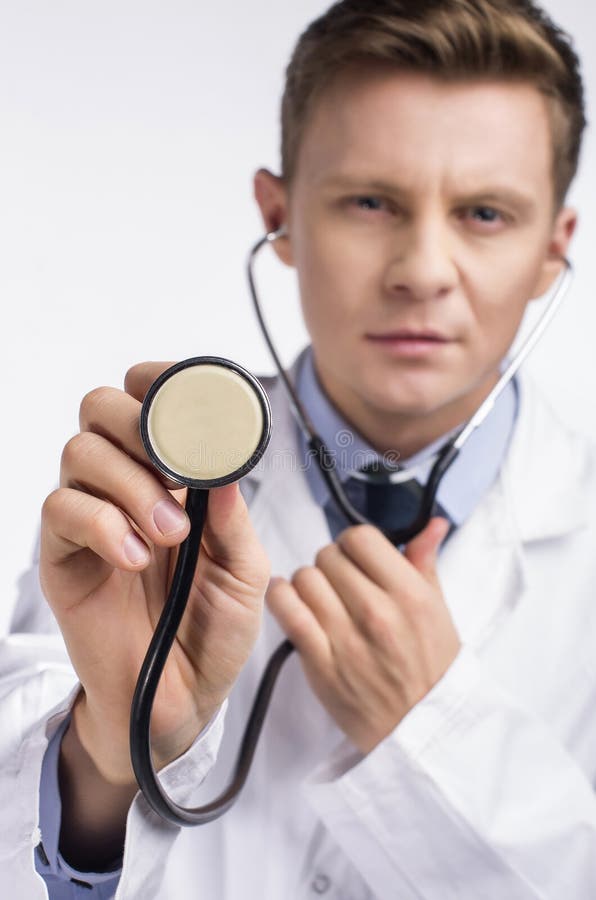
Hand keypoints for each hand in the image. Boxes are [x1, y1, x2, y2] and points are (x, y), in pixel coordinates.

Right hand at [40, 362, 269, 782]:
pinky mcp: (62, 556)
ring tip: (169, 535)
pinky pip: (60, 510)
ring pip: (80, 451)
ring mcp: (91, 518)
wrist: (179, 700)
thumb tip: (224, 466)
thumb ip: (234, 519)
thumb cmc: (211, 632)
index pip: (148, 403)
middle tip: (174, 465)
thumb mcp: (245, 573)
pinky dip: (102, 523)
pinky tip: (134, 556)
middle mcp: (126, 486)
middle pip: (102, 408)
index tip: (188, 398)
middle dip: (139, 423)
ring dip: (131, 484)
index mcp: (172, 480)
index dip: (160, 383)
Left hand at [267, 519, 458, 753]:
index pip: (361, 538)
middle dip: (331, 563)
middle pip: (328, 555)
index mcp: (410, 594)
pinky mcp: (320, 663)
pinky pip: (286, 611)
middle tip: (340, 582)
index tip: (357, 558)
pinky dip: (281, 598)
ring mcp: (346, 639)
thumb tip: (432, 524)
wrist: (420, 728)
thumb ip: (425, 561)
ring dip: (308, 583)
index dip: (354, 544)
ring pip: (303, 578)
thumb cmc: (431, 667)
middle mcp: (377, 612)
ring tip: (321, 597)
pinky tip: (290, 599)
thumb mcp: (439, 610)